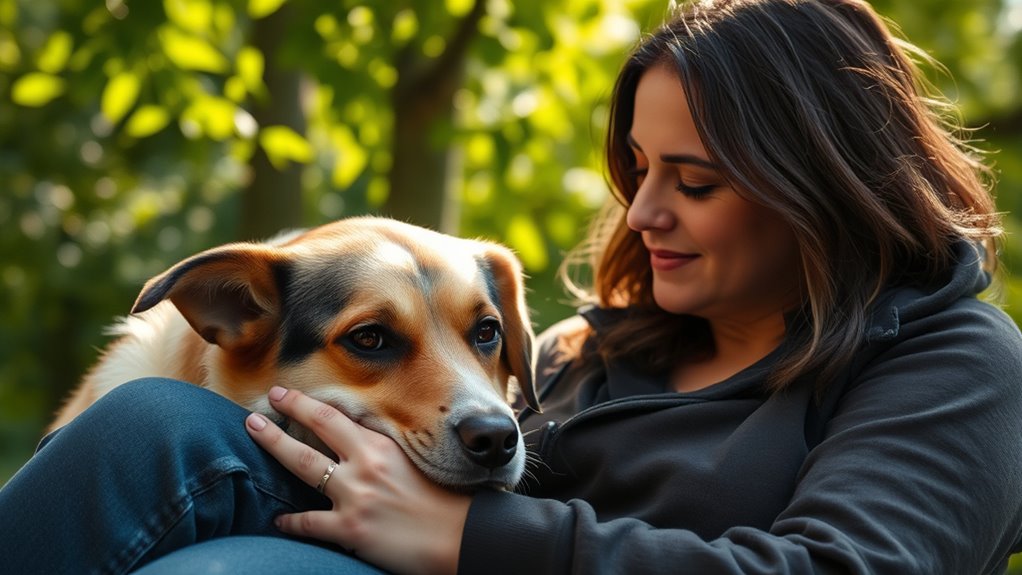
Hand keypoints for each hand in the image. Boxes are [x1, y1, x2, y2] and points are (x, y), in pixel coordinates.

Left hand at [246, 386, 470, 574]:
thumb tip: (357, 440)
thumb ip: (384, 451)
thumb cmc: (446, 502)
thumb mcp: (416, 463)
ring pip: (303, 466)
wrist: (462, 538)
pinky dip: (290, 522)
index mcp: (382, 447)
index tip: (283, 394)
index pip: (335, 417)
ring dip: (274, 447)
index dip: (304, 404)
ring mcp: (356, 496)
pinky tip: (277, 521)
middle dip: (281, 417)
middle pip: (314, 431)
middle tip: (256, 411)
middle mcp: (366, 465)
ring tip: (254, 435)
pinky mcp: (351, 529)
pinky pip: (308, 524)